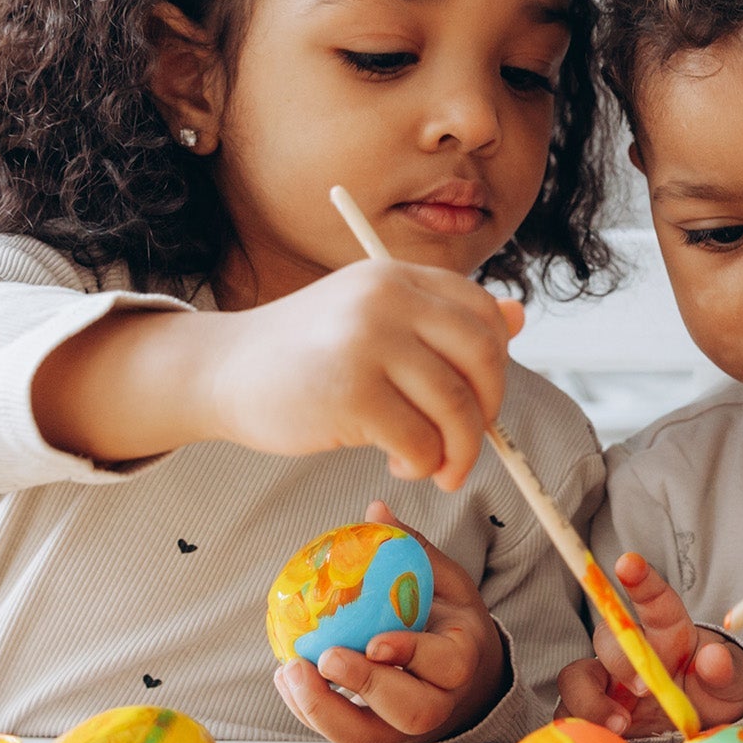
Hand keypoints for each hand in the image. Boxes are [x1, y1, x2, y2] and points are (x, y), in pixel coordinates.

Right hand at [208, 265, 523, 492]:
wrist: (222, 371)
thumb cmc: (306, 354)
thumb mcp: (375, 319)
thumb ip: (442, 321)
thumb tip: (520, 317)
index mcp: (399, 276)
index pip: (484, 314)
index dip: (496, 364)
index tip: (478, 397)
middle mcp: (388, 299)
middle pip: (483, 356)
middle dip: (489, 410)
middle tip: (468, 443)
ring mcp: (368, 342)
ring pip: (456, 406)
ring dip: (458, 451)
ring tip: (433, 465)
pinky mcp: (350, 393)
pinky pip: (420, 442)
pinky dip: (422, 465)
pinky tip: (398, 464)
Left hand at [274, 502, 508, 742]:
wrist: (465, 678)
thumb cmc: (450, 621)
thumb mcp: (446, 582)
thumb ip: (414, 550)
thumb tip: (376, 508)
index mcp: (462, 660)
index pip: (446, 665)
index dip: (411, 655)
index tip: (377, 641)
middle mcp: (439, 703)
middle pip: (410, 710)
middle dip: (365, 685)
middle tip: (326, 658)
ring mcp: (404, 729)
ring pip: (365, 735)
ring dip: (322, 709)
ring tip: (289, 673)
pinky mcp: (375, 738)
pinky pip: (340, 733)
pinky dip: (308, 710)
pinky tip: (286, 679)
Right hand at [556, 553, 742, 738]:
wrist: (702, 724)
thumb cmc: (713, 691)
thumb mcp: (733, 682)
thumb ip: (726, 670)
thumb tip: (714, 660)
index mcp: (667, 629)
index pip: (653, 598)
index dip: (639, 578)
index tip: (628, 562)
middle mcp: (630, 649)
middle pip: (607, 638)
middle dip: (620, 659)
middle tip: (645, 687)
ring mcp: (608, 681)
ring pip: (576, 677)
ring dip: (591, 700)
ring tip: (622, 724)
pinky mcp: (594, 712)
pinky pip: (570, 714)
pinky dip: (582, 726)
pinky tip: (607, 739)